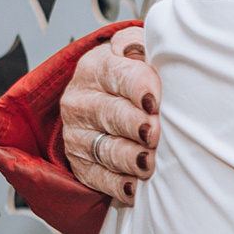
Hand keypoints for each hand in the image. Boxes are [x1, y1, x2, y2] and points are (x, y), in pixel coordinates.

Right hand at [61, 27, 162, 208]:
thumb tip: (134, 50)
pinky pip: (99, 178)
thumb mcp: (138, 51)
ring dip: (130, 159)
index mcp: (95, 67)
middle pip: (110, 114)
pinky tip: (136, 188)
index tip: (155, 100)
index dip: (138, 87)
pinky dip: (119, 185)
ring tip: (149, 164)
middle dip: (135, 126)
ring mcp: (78, 135)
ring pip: (105, 149)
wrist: (109, 99)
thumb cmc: (136, 74)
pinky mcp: (82, 164)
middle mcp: (80, 100)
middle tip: (155, 134)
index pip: (117, 74)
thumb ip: (140, 45)